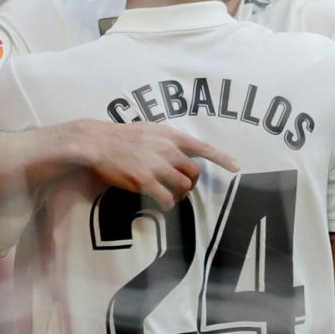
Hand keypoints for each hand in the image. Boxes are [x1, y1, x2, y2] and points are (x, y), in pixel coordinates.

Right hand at [76, 121, 238, 209]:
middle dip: (192, 182)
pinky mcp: (144, 181)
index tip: (236, 167)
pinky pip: (166, 198)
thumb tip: (182, 150)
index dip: (222, 158)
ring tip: (172, 195)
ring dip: (181, 194)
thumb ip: (168, 140)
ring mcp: (156, 166)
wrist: (97, 143)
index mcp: (170, 135)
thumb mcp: (150, 129)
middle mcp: (167, 150)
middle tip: (184, 186)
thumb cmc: (123, 136)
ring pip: (183, 186)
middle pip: (194, 172)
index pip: (203, 147)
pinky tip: (163, 203)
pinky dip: (168, 203)